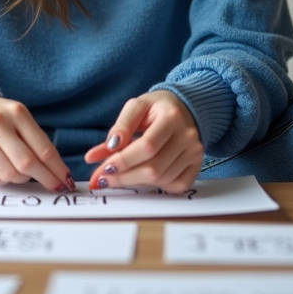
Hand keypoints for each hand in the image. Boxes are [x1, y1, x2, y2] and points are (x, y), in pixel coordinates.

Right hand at [0, 95, 72, 191]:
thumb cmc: (2, 117)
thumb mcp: (21, 119)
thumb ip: (37, 141)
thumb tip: (57, 173)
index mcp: (17, 113)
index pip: (43, 148)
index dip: (57, 169)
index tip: (65, 180)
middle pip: (26, 163)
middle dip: (45, 178)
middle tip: (54, 186)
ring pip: (8, 174)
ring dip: (20, 179)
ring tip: (21, 172)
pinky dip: (2, 180)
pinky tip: (3, 170)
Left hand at [84, 91, 202, 193]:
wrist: (186, 107)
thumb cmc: (157, 108)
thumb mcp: (136, 107)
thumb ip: (118, 129)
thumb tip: (94, 156)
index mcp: (171, 117)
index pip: (147, 146)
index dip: (123, 161)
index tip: (102, 169)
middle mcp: (187, 136)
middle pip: (154, 168)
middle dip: (124, 177)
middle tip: (103, 179)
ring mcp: (195, 153)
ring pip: (162, 180)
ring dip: (135, 183)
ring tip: (118, 177)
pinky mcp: (197, 165)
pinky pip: (176, 186)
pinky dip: (157, 186)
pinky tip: (144, 177)